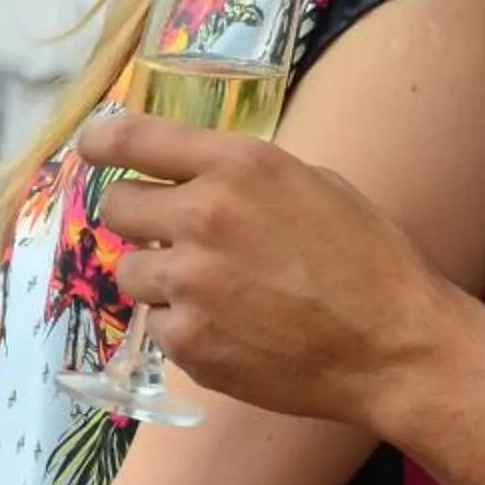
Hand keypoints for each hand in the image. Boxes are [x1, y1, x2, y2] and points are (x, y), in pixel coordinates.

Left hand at [75, 112, 472, 432]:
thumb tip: (192, 178)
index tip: (90, 149)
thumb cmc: (368, 260)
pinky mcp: (188, 342)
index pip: (133, 138)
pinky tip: (235, 331)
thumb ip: (242, 177)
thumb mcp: (312, 185)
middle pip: (117, 207)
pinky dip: (186, 329)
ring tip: (216, 292)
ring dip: (160, 279)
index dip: (100, 142)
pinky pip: (158, 326)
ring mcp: (190, 283)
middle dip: (138, 219)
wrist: (395, 347)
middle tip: (172, 236)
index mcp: (237, 165)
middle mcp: (202, 216)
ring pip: (130, 271)